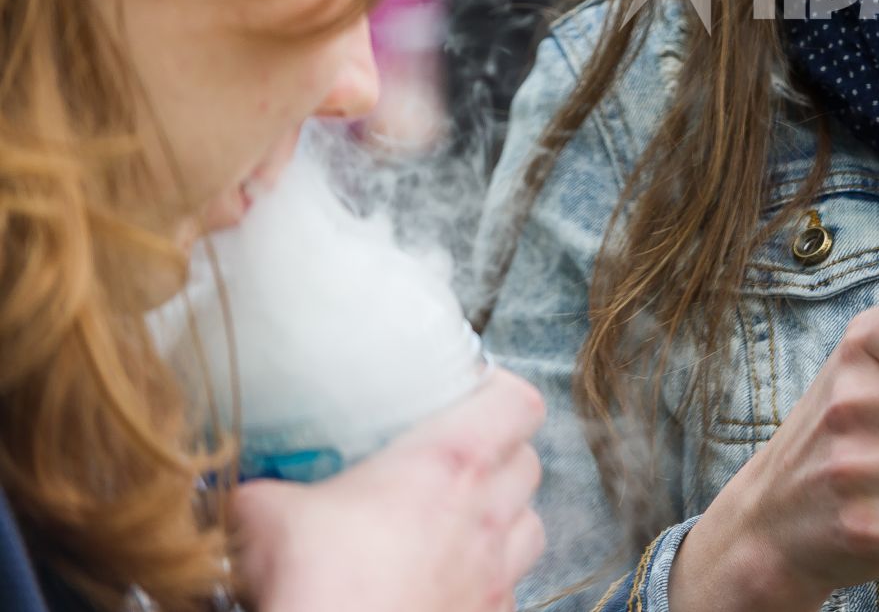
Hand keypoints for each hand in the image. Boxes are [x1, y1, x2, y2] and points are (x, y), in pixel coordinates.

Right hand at [230, 368, 546, 611]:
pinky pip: (512, 584)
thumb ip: (267, 488)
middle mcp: (487, 514)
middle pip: (529, 461)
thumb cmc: (318, 586)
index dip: (500, 392)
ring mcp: (496, 571)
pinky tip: (453, 577)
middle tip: (465, 458)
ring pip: (531, 525)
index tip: (474, 392)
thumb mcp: (269, 516)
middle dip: (503, 454)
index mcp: (450, 464)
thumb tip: (246, 488)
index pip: (516, 403)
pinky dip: (492, 576)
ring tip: (468, 518)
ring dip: (507, 516)